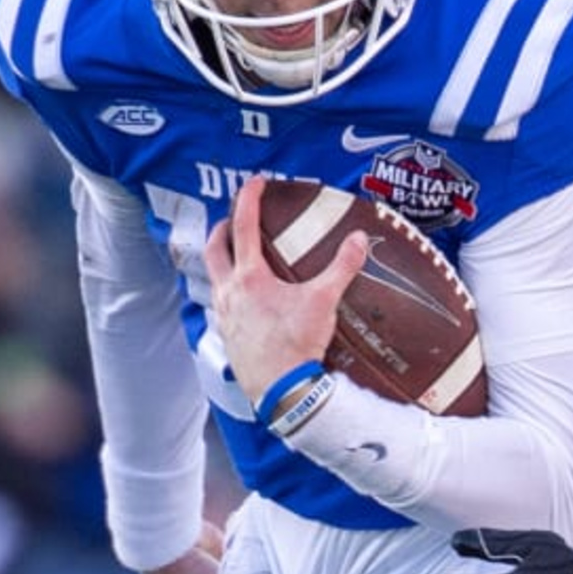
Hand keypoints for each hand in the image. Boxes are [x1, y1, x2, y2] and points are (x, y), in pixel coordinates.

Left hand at [199, 177, 368, 408]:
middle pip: (214, 248)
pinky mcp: (227, 336)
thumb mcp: (323, 302)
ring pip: (214, 277)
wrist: (280, 390)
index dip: (249, 198)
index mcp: (250, 276)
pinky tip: (245, 300)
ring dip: (223, 261)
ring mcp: (224, 315)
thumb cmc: (296, 346)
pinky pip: (221, 305)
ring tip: (238, 258)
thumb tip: (358, 240)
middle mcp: (229, 292)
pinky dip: (229, 292)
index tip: (255, 183)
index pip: (244, 225)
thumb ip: (342, 268)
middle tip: (234, 219)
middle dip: (222, 228)